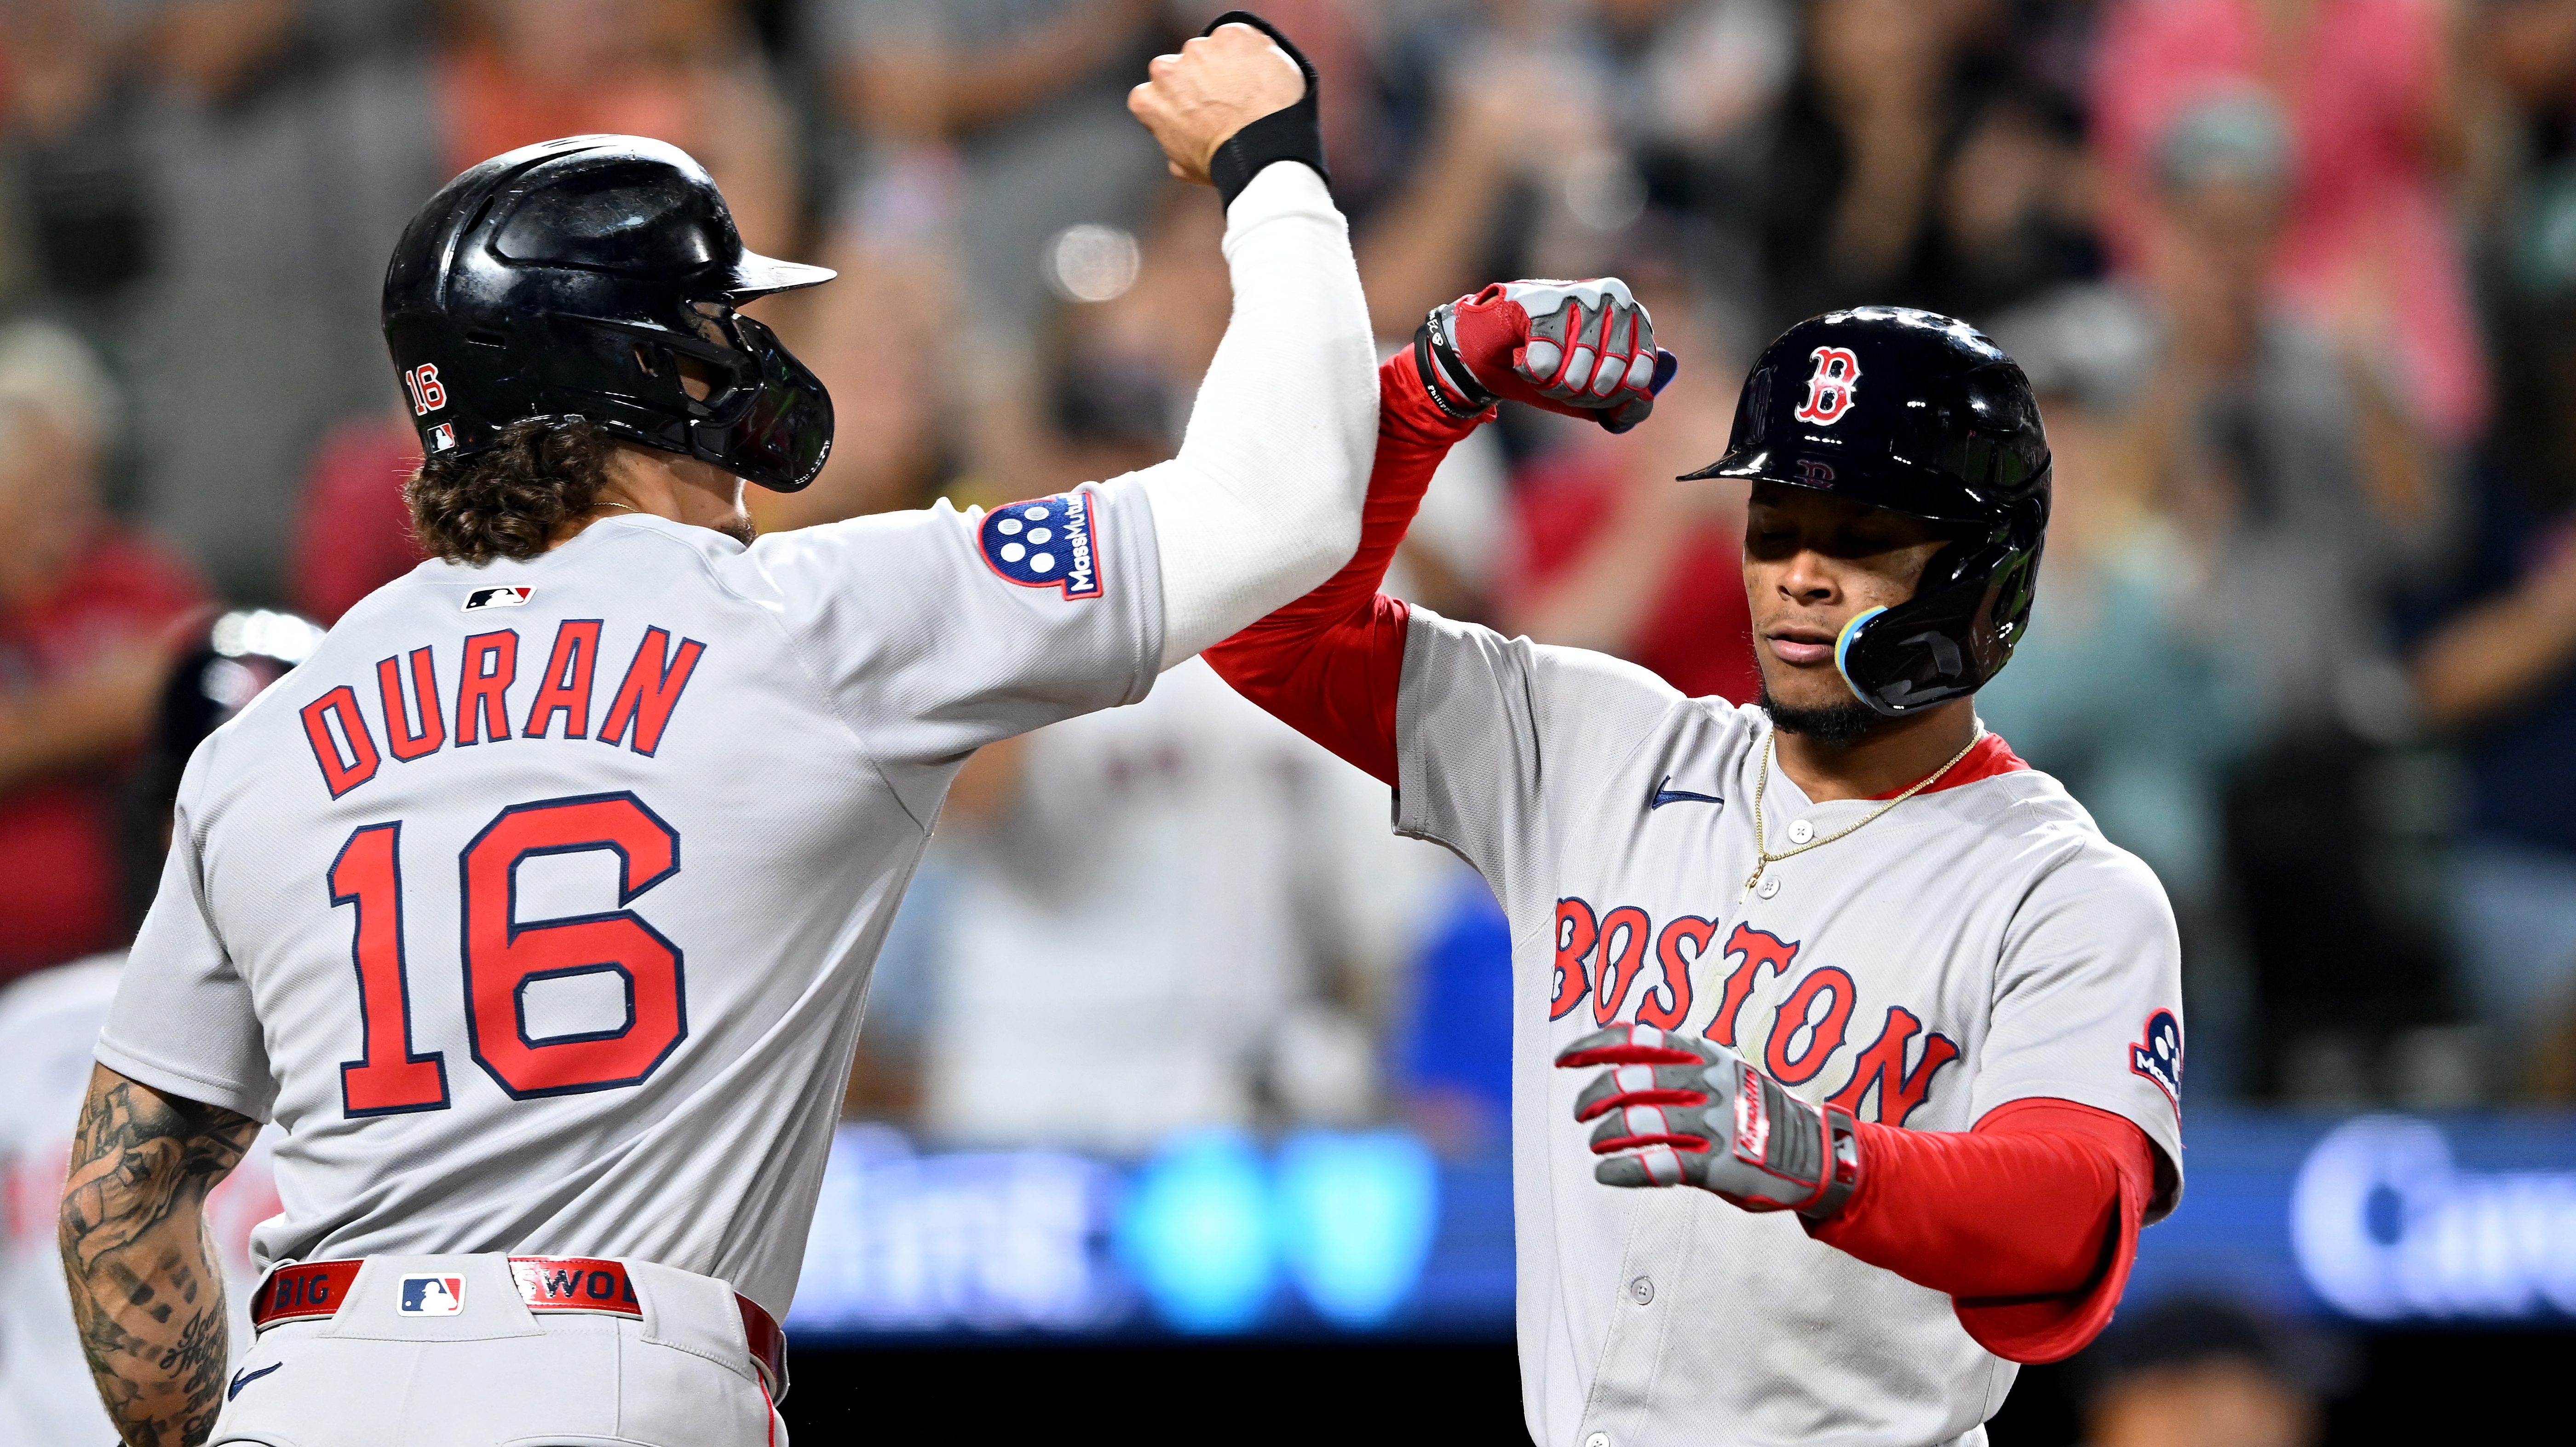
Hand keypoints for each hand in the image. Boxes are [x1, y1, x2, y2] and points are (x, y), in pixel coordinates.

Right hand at [1127, 22, 1305, 186]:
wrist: (1262, 148)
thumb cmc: (1223, 164)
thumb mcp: (1183, 166)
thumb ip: (1171, 142)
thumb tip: (1177, 140)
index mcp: (1146, 99)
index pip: (1156, 92)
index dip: (1180, 101)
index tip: (1199, 112)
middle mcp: (1165, 68)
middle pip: (1182, 67)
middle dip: (1200, 79)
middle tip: (1227, 102)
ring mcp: (1199, 49)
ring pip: (1212, 50)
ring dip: (1227, 64)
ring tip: (1249, 93)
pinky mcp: (1232, 34)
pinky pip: (1242, 39)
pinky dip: (1252, 53)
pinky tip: (1263, 78)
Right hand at [1418, 277, 1675, 432]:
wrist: (1492, 344)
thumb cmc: (1549, 364)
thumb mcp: (1592, 390)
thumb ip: (1623, 401)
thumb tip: (1633, 403)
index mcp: (1635, 318)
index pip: (1638, 378)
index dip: (1609, 399)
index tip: (1590, 391)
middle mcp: (1614, 299)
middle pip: (1607, 383)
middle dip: (1577, 394)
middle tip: (1558, 377)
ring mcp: (1579, 296)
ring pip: (1576, 376)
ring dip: (1551, 385)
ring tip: (1540, 367)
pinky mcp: (1542, 302)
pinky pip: (1545, 365)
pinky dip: (1530, 374)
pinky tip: (1524, 357)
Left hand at [1555, 1024, 1859, 1216]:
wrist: (1817, 1155)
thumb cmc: (1759, 1114)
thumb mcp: (1726, 1073)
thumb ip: (1683, 1066)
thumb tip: (1621, 1064)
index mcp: (1705, 1054)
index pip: (1638, 1037)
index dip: (1594, 1046)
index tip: (1564, 1059)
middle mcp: (1707, 1083)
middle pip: (1629, 1080)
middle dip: (1594, 1095)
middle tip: (1581, 1112)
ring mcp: (1714, 1124)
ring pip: (1638, 1122)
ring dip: (1605, 1134)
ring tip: (1596, 1144)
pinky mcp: (1718, 1166)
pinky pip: (1657, 1165)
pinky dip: (1623, 1169)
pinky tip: (1607, 1173)